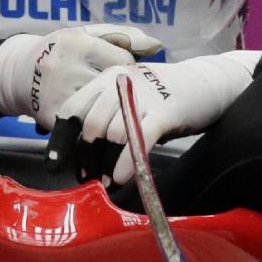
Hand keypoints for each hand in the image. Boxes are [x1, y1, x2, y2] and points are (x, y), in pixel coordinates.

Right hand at [0, 24, 162, 130]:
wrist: (17, 72)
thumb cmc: (62, 50)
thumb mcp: (88, 33)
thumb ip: (123, 36)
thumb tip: (157, 45)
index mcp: (79, 44)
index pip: (122, 62)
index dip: (129, 71)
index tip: (125, 75)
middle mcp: (67, 68)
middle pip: (113, 88)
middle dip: (123, 95)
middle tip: (124, 97)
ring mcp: (58, 93)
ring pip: (100, 111)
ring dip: (112, 115)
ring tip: (117, 114)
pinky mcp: (51, 115)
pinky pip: (83, 128)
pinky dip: (94, 129)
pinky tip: (99, 126)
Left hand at [46, 54, 254, 185]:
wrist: (206, 82)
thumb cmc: (163, 95)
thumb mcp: (130, 95)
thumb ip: (107, 113)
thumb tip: (83, 150)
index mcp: (108, 78)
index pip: (73, 108)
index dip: (61, 139)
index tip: (55, 164)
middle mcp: (122, 82)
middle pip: (91, 125)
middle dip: (86, 158)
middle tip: (89, 179)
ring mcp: (144, 95)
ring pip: (113, 133)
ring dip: (107, 165)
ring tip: (108, 183)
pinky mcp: (165, 110)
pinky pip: (139, 139)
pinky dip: (128, 162)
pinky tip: (123, 178)